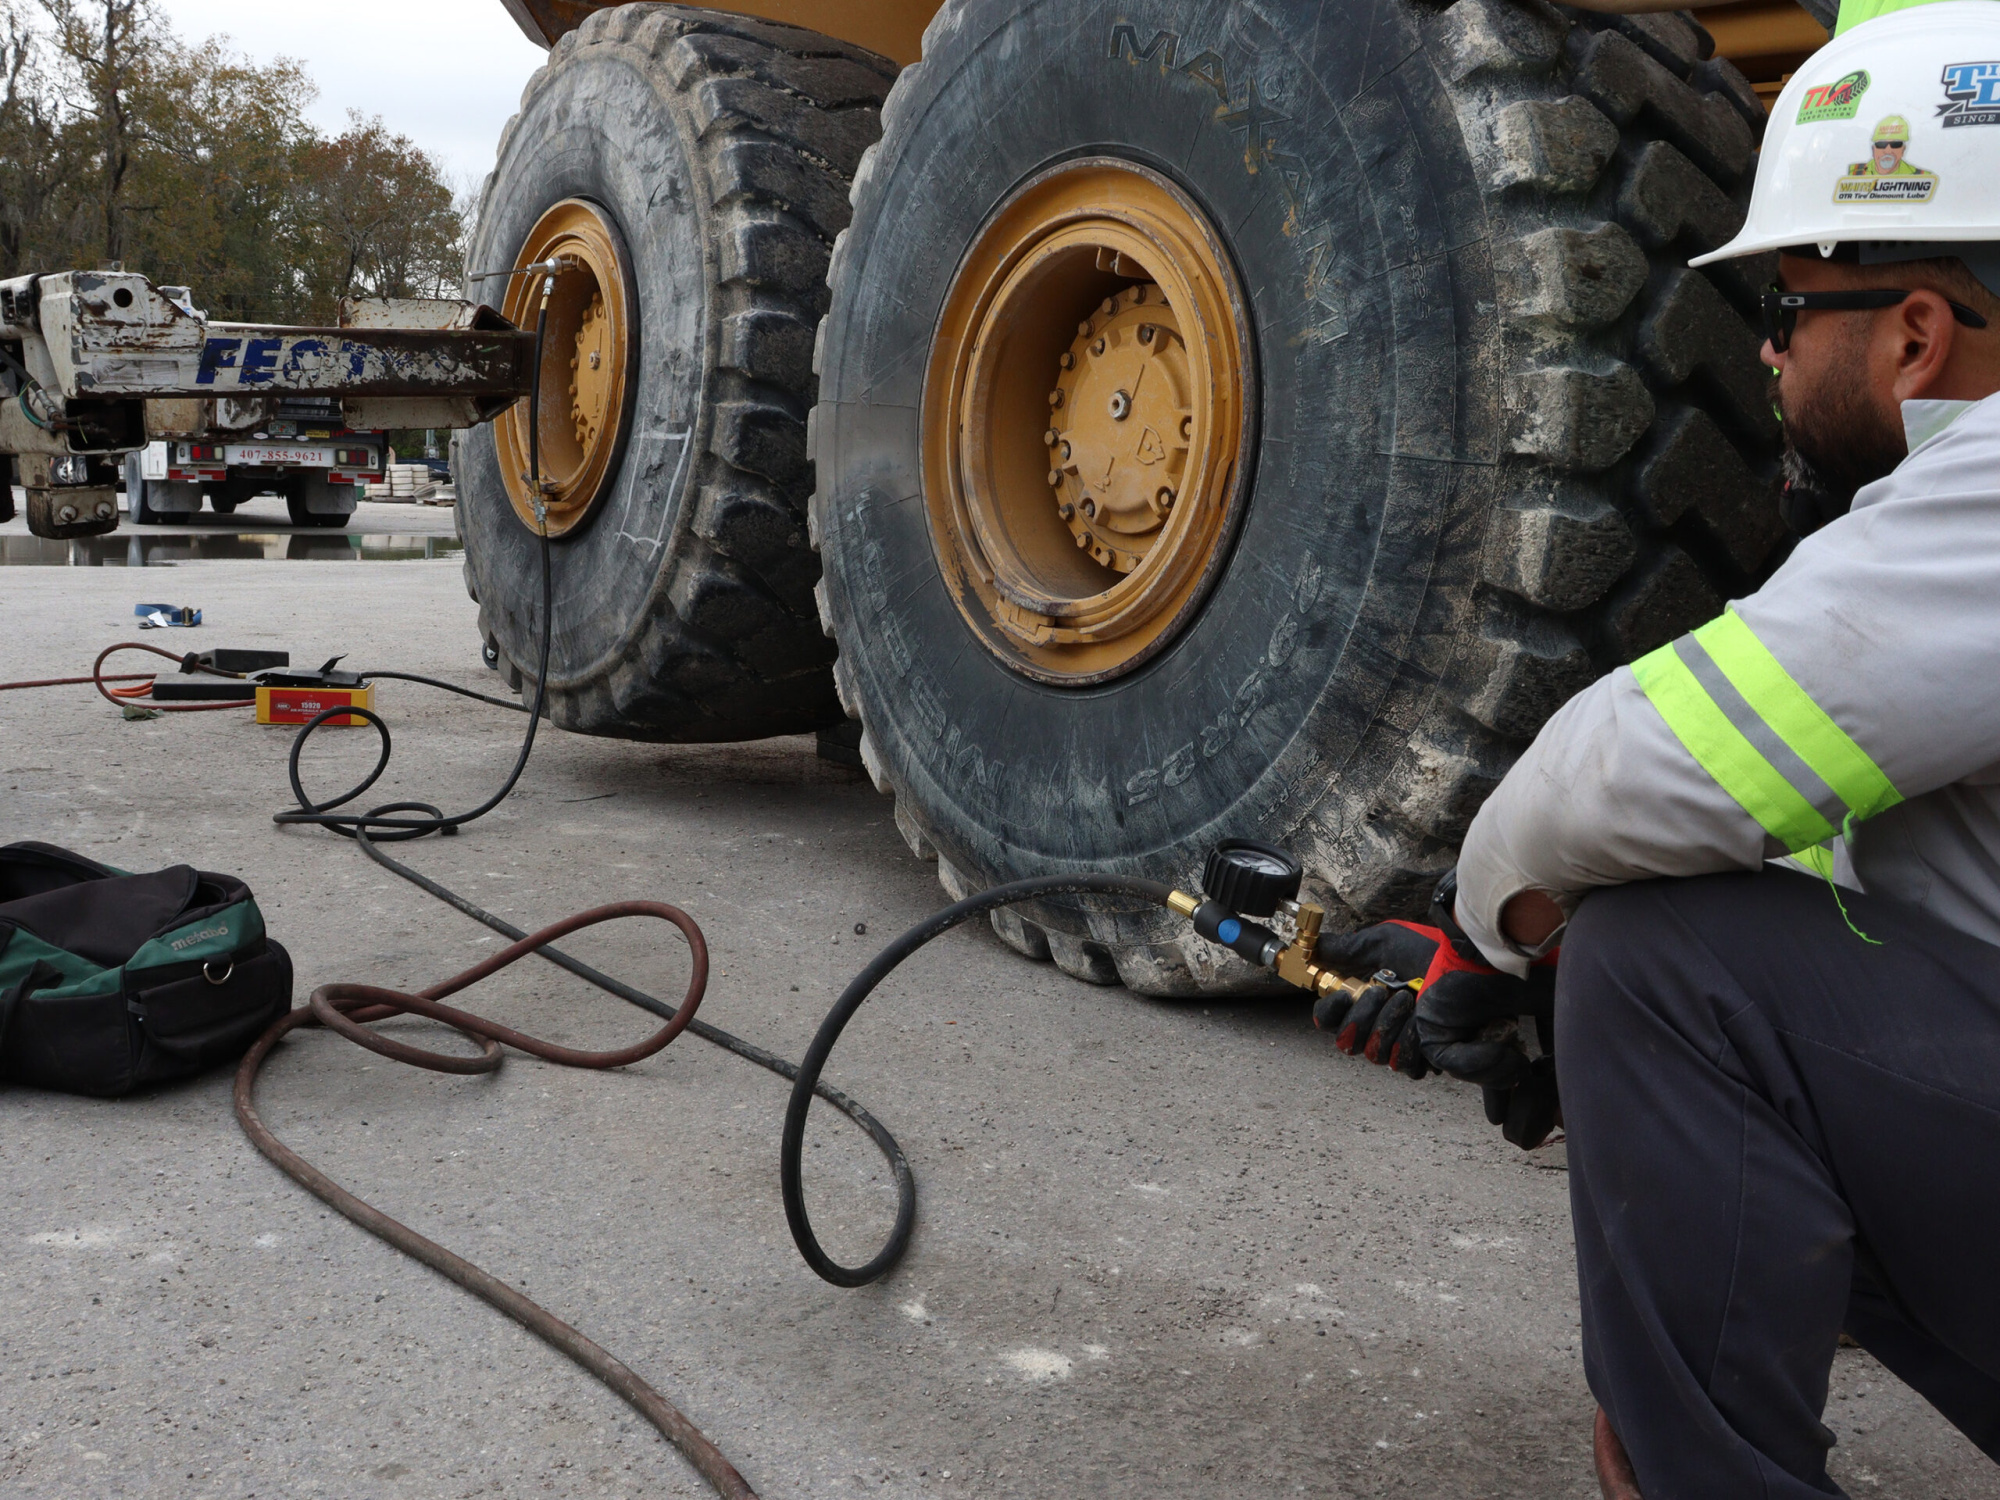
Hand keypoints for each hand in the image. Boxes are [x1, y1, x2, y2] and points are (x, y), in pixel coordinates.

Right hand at [1310, 874, 1561, 1147]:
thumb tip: (1311, 948)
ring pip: (1376, 1055)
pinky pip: (1406, 1065)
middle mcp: (1379, 1026)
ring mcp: (1402, 1044)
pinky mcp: (1428, 1058)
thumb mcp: (1383, 942)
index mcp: (1363, 1000)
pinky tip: (1422, 1020)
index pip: (1329, 1021)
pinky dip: (1411, 1041)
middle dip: (1363, 1016)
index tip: (1343, 995)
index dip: (1330, 1013)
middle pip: (1348, 1042)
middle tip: (1382, 990)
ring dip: (1388, 1024)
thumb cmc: (1429, 950)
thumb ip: (1345, 949)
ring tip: (1408, 999)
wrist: (1468, 962)